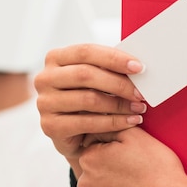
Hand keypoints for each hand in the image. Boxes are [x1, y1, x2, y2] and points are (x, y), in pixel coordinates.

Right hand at [34, 44, 146, 173]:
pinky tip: (130, 122)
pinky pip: (87, 123)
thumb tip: (137, 65)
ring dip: (119, 105)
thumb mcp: (96, 79)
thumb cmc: (89, 100)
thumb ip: (108, 68)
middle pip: (85, 75)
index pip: (86, 52)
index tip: (139, 68)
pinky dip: (113, 122)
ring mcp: (45, 103)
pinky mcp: (50, 126)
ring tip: (139, 108)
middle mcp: (44, 78)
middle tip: (141, 93)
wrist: (75, 134)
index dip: (114, 58)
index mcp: (55, 58)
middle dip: (119, 84)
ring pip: (88, 99)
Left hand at [78, 127, 186, 186]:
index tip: (131, 157)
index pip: (96, 148)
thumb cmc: (158, 170)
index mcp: (89, 158)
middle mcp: (84, 183)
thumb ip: (112, 126)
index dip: (116, 150)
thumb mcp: (136, 136)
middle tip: (136, 173)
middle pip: (96, 172)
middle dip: (111, 171)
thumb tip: (100, 124)